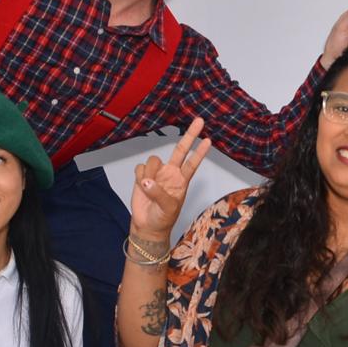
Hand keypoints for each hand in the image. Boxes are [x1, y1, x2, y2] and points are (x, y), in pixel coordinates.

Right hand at [130, 119, 209, 239]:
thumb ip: (159, 193)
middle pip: (180, 150)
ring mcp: (157, 173)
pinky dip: (139, 177)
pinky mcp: (143, 175)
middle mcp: (171, 173)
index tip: (208, 140)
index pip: (192, 163)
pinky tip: (142, 186)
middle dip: (189, 135)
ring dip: (149, 172)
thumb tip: (148, 181)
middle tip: (199, 121)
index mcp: (182, 181)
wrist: (147, 225)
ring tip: (148, 187)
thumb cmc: (162, 218)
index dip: (199, 152)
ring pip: (153, 160)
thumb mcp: (167, 208)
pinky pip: (140, 167)